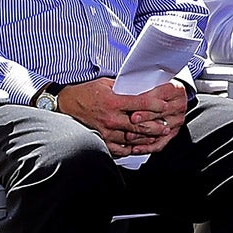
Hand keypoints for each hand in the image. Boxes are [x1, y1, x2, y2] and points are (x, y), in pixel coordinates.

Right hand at [57, 78, 186, 157]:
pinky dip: (131, 148)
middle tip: (166, 126)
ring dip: (147, 138)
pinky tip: (138, 145)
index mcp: (113, 101)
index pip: (141, 103)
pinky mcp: (101, 140)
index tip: (165, 106)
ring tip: (157, 136)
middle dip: (157, 126)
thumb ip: (124, 87)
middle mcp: (111, 118)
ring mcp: (106, 131)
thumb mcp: (106, 84)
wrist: (66, 104)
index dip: (156, 105)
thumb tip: (143, 86)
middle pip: (140, 125)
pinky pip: (120, 148)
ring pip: (132, 139)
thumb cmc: (86, 92)